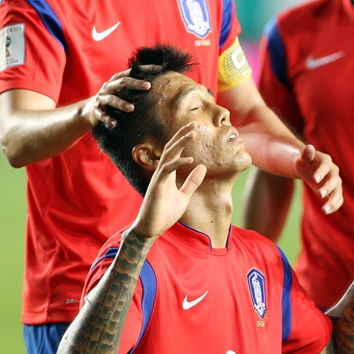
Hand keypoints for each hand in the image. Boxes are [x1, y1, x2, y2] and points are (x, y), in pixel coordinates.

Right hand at [80, 69, 151, 128]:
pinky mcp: (97, 110)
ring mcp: (102, 98)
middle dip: (135, 84)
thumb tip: (159, 83)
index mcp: (117, 80)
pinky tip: (115, 124)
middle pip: (122, 82)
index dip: (144, 70)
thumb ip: (135, 87)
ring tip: (132, 108)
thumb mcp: (122, 90)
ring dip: (121, 103)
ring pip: (111, 99)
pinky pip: (102, 115)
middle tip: (148, 86)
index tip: (158, 69)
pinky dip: (108, 119)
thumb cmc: (113, 98)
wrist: (90, 110)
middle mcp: (109, 86)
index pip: (131, 72)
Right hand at [131, 123, 206, 239]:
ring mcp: (158, 178)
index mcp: (168, 173)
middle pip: (172, 148)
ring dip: (181, 142)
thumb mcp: (184, 196)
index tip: (194, 128)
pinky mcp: (157, 186)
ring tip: (193, 133)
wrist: (150, 229)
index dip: (183, 139)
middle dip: (182, 135)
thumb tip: (203, 166)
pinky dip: (179, 162)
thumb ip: (192, 182)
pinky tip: (191, 159)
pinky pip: (167, 170)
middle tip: (194, 123)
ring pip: (169, 154)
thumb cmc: (164, 213)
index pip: (175, 151)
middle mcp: (162, 172)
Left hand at [295, 145, 342, 214]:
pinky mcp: (335, 191)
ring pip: (338, 191)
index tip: (314, 179)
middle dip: (328, 187)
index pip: (325, 165)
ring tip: (325, 210)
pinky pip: (338, 199)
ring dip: (333, 201)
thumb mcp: (302, 159)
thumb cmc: (304, 163)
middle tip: (320, 194)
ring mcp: (336, 181)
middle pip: (334, 180)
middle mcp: (333, 171)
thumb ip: (305, 155)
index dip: (321, 172)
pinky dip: (335, 206)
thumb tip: (309, 147)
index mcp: (325, 160)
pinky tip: (327, 211)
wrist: (308, 168)